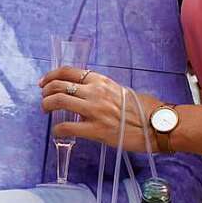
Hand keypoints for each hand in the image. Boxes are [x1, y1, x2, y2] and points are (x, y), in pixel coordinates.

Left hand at [40, 66, 160, 151]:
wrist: (157, 125)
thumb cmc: (143, 109)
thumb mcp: (120, 90)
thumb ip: (102, 90)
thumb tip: (86, 92)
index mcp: (101, 81)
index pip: (68, 71)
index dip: (51, 75)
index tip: (44, 82)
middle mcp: (95, 92)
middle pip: (59, 85)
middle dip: (46, 91)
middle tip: (44, 98)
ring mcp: (95, 111)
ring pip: (59, 101)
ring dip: (46, 105)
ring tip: (46, 110)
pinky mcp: (96, 130)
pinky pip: (68, 128)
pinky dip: (57, 129)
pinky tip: (57, 131)